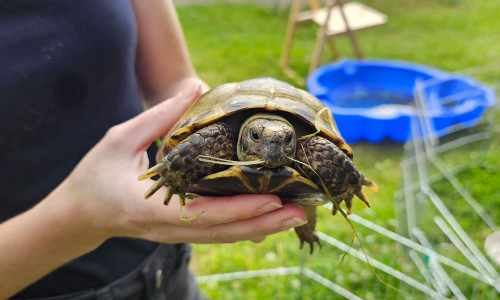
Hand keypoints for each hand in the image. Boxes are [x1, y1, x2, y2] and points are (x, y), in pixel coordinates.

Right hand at [56, 81, 306, 244]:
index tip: (273, 199)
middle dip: (263, 224)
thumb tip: (196, 88)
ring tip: (295, 216)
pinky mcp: (180, 232)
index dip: (240, 209)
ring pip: (223, 237)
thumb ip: (160, 116)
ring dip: (260, 228)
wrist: (80, 213)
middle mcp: (167, 228)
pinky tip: (268, 218)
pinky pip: (216, 232)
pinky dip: (244, 227)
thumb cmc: (95, 175)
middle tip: (300, 212)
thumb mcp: (119, 139)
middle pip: (222, 232)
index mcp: (149, 207)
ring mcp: (174, 234)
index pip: (203, 213)